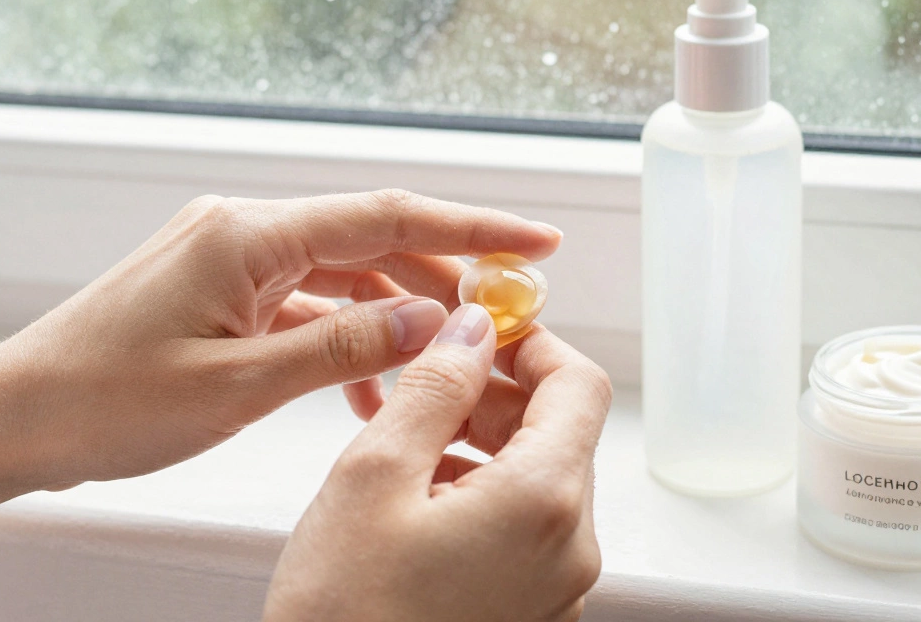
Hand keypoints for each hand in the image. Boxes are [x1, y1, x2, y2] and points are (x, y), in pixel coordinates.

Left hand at [0, 190, 562, 491]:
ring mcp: (229, 259)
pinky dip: (345, 336)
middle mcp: (242, 230)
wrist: (13, 419)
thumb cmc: (102, 402)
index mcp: (248, 234)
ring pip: (342, 275)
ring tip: (444, 365)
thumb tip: (429, 320)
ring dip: (395, 316)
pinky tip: (367, 384)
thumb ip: (342, 345)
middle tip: (505, 320)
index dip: (472, 229)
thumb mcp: (239, 385)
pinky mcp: (219, 291)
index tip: (534, 242)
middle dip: (443, 279)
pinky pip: (304, 302)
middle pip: (372, 241)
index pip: (387, 217)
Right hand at [264, 306, 612, 621]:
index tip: (480, 327)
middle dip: (493, 393)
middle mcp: (570, 549)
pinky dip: (478, 494)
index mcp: (544, 502)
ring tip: (402, 439)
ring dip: (479, 442)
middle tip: (422, 380)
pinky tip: (414, 497)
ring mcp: (555, 590)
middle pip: (558, 432)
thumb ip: (433, 388)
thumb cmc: (343, 618)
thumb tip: (472, 330)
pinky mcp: (529, 616)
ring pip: (536, 481)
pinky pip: (521, 531)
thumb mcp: (374, 477)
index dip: (531, 342)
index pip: (578, 385)